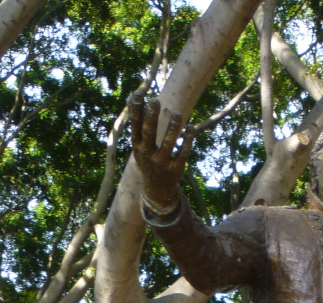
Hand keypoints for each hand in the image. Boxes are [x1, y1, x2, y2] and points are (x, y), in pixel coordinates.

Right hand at [128, 95, 195, 211]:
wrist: (156, 189)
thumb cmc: (148, 160)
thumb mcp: (139, 146)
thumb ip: (138, 125)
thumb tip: (131, 97)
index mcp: (138, 146)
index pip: (136, 126)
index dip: (136, 110)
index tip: (139, 94)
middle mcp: (148, 154)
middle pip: (149, 133)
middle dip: (151, 117)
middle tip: (155, 101)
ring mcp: (161, 162)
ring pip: (168, 143)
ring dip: (173, 127)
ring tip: (177, 113)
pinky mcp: (175, 169)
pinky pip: (183, 152)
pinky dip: (188, 140)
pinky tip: (191, 128)